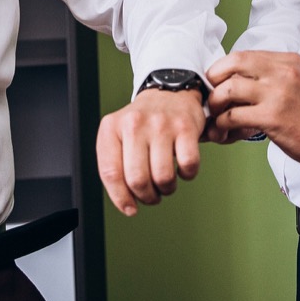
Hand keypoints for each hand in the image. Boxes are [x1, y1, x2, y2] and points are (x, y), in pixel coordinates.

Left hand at [95, 89, 205, 215]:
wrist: (169, 91)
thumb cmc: (142, 124)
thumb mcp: (118, 136)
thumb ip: (115, 166)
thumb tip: (127, 205)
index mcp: (112, 128)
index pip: (110, 173)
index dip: (120, 198)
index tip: (129, 209)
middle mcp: (134, 123)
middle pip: (137, 179)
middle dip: (146, 196)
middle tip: (151, 194)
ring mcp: (161, 124)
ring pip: (163, 177)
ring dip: (166, 189)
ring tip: (165, 182)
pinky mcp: (185, 127)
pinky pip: (188, 166)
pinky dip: (187, 175)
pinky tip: (182, 168)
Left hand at [204, 50, 299, 166]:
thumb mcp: (295, 81)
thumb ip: (269, 74)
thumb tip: (234, 77)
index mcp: (286, 61)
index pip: (244, 55)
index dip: (223, 67)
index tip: (217, 80)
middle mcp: (281, 73)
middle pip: (233, 63)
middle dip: (214, 78)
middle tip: (211, 94)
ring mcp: (277, 94)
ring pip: (229, 89)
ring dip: (216, 104)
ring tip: (216, 115)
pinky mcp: (272, 117)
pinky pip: (234, 115)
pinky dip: (223, 123)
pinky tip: (224, 129)